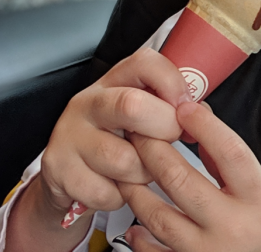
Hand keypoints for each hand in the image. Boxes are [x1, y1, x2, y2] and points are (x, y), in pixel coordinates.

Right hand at [39, 48, 187, 214]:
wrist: (68, 174)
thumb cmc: (117, 140)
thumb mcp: (143, 115)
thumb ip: (173, 109)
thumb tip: (201, 114)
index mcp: (114, 82)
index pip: (144, 63)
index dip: (172, 83)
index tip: (184, 106)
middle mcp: (88, 103)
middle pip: (133, 106)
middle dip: (164, 129)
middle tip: (168, 141)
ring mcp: (69, 135)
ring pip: (123, 159)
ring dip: (143, 174)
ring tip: (140, 170)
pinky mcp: (59, 169)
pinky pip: (106, 191)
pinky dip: (120, 197)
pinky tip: (117, 186)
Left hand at [118, 101, 260, 251]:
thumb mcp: (260, 190)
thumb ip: (226, 160)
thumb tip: (195, 122)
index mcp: (257, 199)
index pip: (231, 154)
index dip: (207, 126)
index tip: (186, 108)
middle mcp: (233, 226)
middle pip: (182, 181)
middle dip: (153, 150)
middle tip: (137, 131)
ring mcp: (209, 251)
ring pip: (159, 216)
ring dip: (136, 188)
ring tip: (125, 168)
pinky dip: (138, 237)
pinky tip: (133, 223)